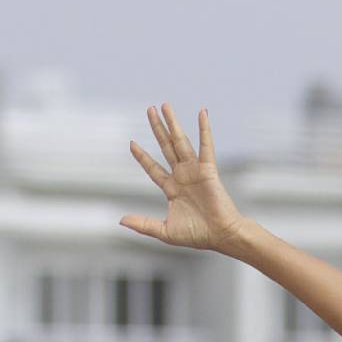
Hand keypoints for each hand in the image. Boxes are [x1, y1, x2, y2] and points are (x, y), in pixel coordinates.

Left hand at [121, 103, 247, 252]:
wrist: (221, 236)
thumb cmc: (197, 235)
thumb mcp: (165, 231)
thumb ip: (143, 224)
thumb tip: (121, 220)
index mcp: (172, 189)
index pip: (153, 168)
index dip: (142, 157)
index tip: (131, 143)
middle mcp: (182, 176)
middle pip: (165, 147)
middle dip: (157, 129)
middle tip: (149, 109)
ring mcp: (195, 171)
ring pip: (180, 142)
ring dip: (173, 123)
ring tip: (165, 105)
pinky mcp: (208, 169)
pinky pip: (206, 146)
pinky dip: (204, 130)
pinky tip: (202, 114)